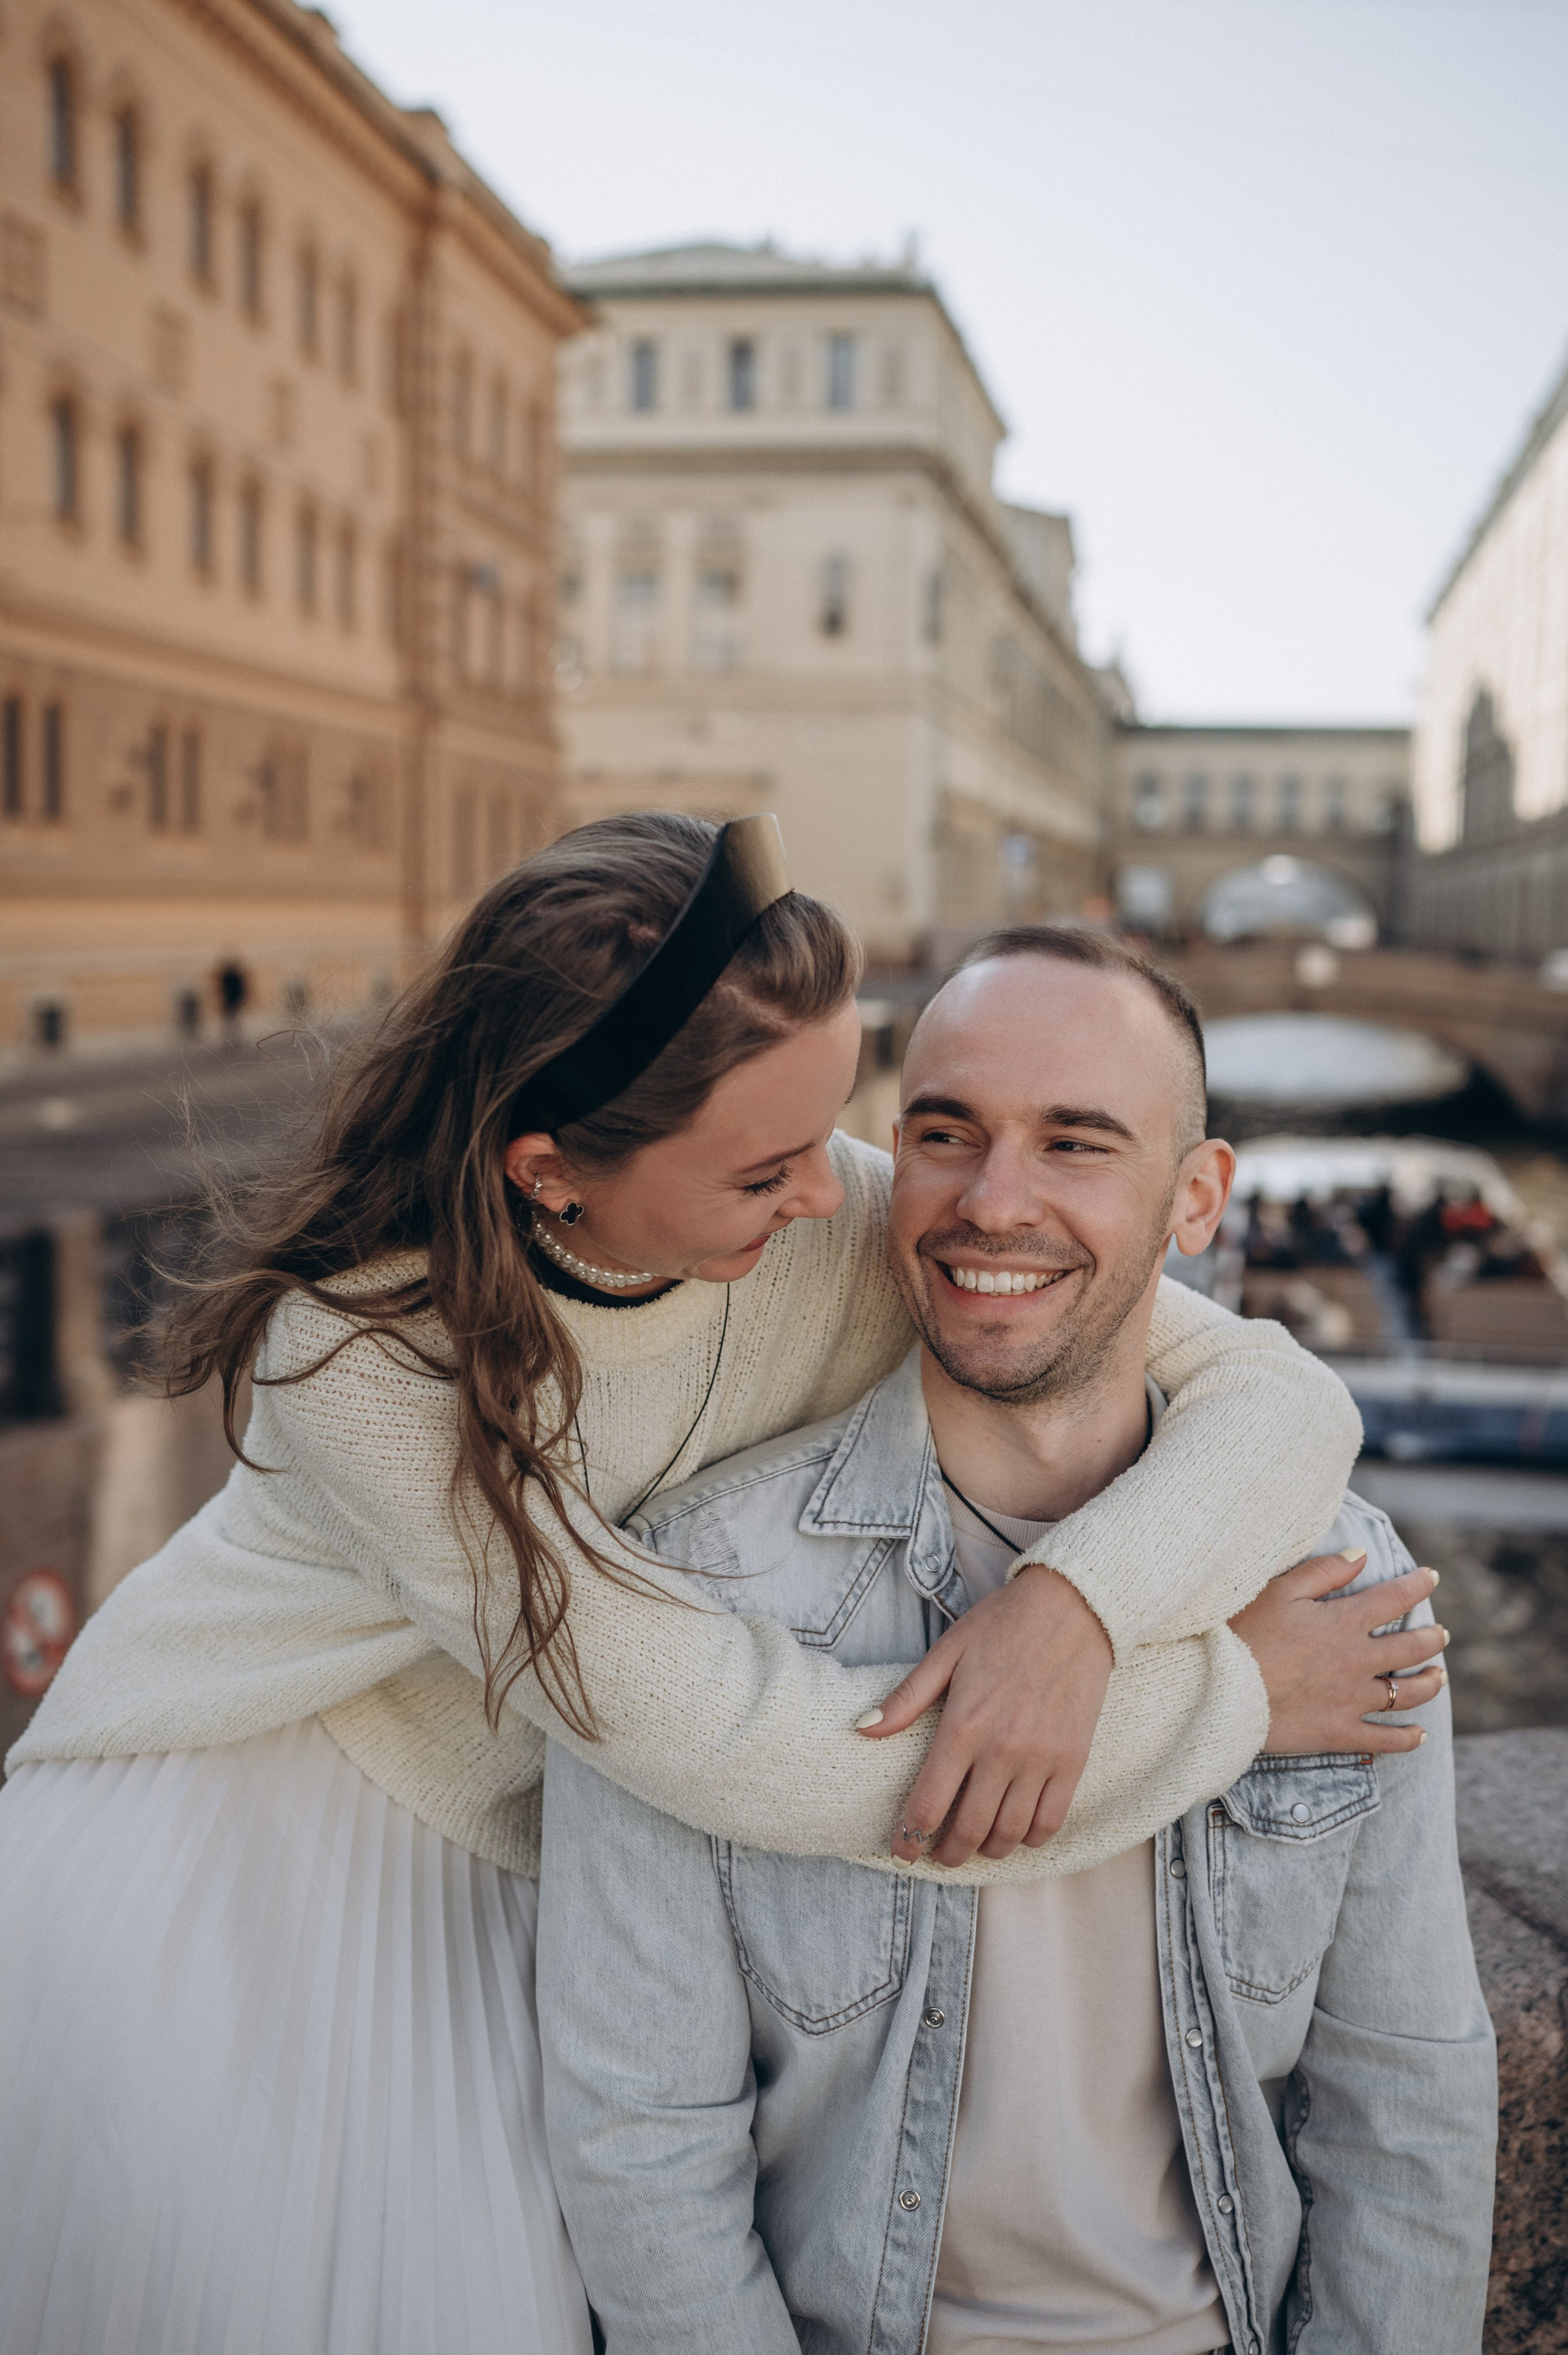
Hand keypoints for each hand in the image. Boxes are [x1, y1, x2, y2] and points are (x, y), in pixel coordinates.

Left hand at [856, 1566, 1112, 1865]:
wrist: (1074, 1608)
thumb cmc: (1003, 1625)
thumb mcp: (946, 1653)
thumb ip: (905, 1698)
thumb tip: (862, 1729)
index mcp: (963, 1725)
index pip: (929, 1803)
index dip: (910, 1837)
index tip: (901, 1850)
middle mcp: (1002, 1750)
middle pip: (969, 1828)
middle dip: (947, 1852)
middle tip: (937, 1854)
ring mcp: (1041, 1759)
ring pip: (1009, 1833)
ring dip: (987, 1851)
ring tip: (974, 1846)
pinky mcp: (1073, 1760)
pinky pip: (1050, 1820)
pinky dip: (1029, 1837)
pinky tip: (1015, 1832)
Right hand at [1230, 1550, 1447, 1755]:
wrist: (1219, 1689)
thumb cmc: (1242, 1632)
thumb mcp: (1278, 1589)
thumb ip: (1324, 1572)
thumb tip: (1361, 1556)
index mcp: (1344, 1622)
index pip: (1394, 1598)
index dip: (1417, 1585)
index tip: (1431, 1577)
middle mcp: (1358, 1661)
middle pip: (1412, 1648)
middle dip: (1432, 1638)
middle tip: (1440, 1633)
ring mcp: (1352, 1700)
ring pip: (1408, 1694)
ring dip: (1430, 1683)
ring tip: (1438, 1677)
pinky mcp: (1339, 1732)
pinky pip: (1385, 1739)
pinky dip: (1407, 1738)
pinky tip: (1419, 1734)